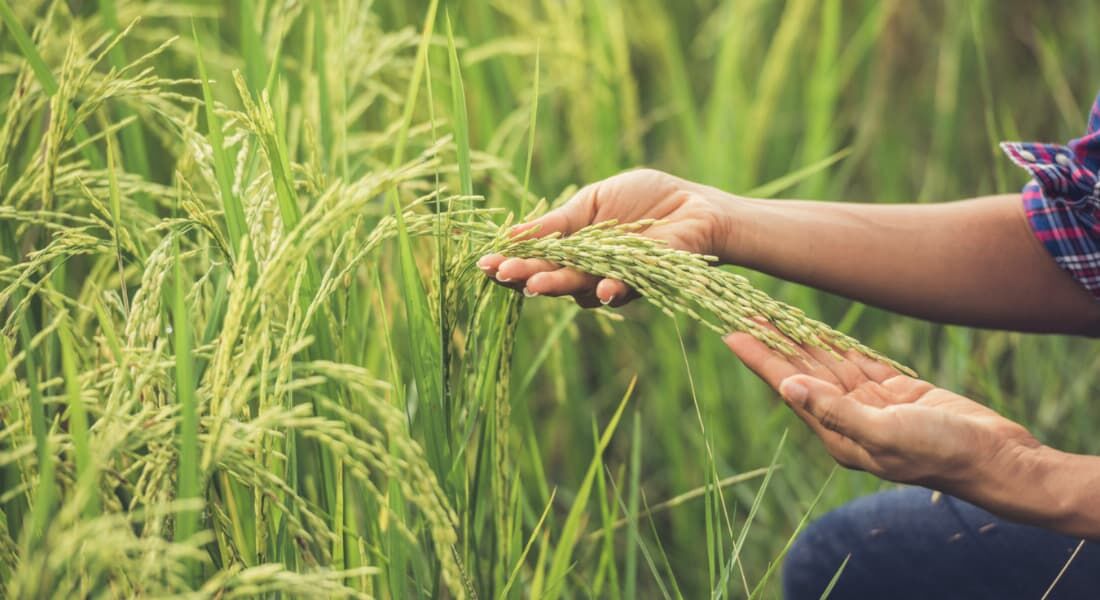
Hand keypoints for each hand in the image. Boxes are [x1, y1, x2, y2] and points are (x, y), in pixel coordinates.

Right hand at [477, 169, 737, 306]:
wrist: (695, 205)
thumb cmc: (646, 199)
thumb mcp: (593, 202)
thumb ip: (558, 222)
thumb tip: (512, 235)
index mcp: (573, 248)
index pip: (536, 258)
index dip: (511, 261)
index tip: (485, 263)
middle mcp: (589, 270)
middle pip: (551, 277)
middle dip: (526, 276)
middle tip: (504, 274)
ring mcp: (614, 279)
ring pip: (580, 288)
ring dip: (558, 285)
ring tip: (536, 283)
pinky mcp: (645, 281)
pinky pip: (622, 289)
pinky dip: (610, 288)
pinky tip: (601, 288)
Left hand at [723, 331, 1041, 491]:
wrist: (995, 458)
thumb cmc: (941, 452)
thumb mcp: (885, 433)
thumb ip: (835, 411)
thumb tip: (789, 388)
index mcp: (838, 434)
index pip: (788, 388)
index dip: (760, 359)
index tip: (731, 333)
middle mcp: (848, 419)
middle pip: (801, 372)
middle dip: (773, 343)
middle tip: (744, 311)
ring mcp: (872, 406)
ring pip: (827, 365)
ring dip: (800, 340)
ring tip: (771, 314)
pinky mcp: (896, 394)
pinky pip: (858, 363)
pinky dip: (836, 344)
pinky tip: (815, 330)